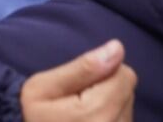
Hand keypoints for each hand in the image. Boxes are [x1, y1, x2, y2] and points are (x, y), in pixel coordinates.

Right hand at [18, 39, 134, 121]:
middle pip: (127, 88)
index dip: (102, 69)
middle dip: (107, 85)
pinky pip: (124, 117)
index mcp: (98, 112)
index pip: (123, 73)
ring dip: (110, 101)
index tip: (79, 83)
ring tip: (83, 113)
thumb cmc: (34, 116)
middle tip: (78, 98)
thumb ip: (82, 67)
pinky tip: (90, 121)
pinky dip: (111, 116)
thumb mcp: (44, 87)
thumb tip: (117, 48)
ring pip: (127, 102)